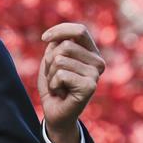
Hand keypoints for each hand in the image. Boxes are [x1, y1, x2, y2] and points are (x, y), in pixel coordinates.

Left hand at [38, 23, 105, 142]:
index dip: (59, 30)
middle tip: (55, 75)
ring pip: (60, 60)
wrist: (55, 112)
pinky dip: (53, 83)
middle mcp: (98, 62)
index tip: (44, 38)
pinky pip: (61, 74)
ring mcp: (96, 75)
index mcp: (91, 52)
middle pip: (65, 46)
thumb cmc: (54, 83)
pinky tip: (61, 92)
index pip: (79, 30)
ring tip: (58, 84)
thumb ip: (57, 44)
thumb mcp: (52, 58)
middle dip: (50, 60)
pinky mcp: (90, 87)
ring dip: (51, 74)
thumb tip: (59, 37)